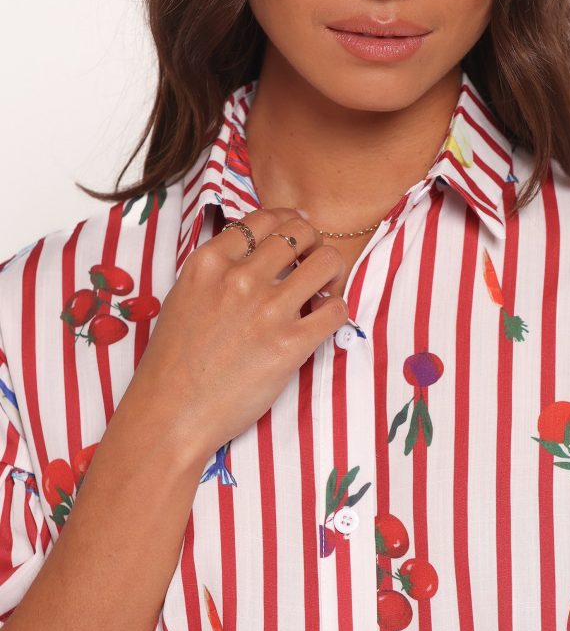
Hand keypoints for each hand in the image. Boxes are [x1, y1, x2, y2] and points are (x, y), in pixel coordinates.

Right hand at [123, 206, 349, 467]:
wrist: (171, 413)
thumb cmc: (174, 362)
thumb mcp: (184, 296)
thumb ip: (216, 269)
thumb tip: (254, 248)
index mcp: (209, 262)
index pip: (264, 218)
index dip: (288, 221)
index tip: (297, 231)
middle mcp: (240, 278)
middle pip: (300, 231)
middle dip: (314, 242)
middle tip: (313, 262)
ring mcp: (267, 310)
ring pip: (326, 262)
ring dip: (333, 271)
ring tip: (325, 288)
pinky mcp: (290, 345)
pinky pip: (335, 310)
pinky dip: (337, 309)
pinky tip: (324, 319)